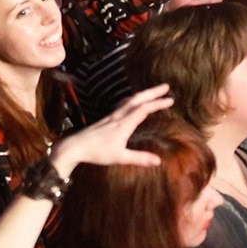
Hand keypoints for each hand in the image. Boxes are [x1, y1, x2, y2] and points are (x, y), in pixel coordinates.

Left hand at [50, 84, 178, 174]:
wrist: (75, 146)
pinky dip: (133, 99)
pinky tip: (132, 102)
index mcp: (124, 124)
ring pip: (130, 100)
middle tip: (166, 86)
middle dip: (152, 92)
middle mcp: (119, 116)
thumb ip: (139, 158)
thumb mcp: (120, 157)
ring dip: (143, 94)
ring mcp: (112, 116)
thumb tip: (158, 161)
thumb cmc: (97, 152)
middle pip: (138, 99)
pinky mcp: (107, 118)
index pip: (144, 109)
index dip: (158, 103)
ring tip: (153, 92)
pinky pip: (123, 104)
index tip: (171, 100)